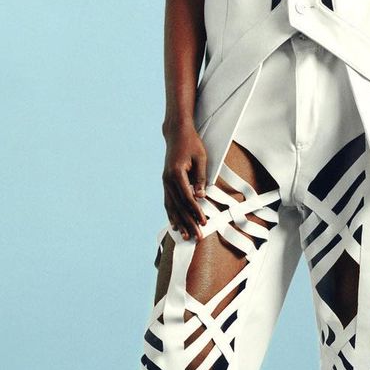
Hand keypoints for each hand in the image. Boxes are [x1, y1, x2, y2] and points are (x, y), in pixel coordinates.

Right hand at [163, 126, 209, 240]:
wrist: (176, 133)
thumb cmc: (191, 143)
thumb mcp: (201, 158)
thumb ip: (200, 177)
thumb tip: (200, 196)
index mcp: (176, 173)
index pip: (187, 198)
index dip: (195, 211)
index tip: (203, 222)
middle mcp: (167, 180)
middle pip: (179, 206)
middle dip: (188, 222)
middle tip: (197, 236)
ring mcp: (165, 182)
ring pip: (171, 206)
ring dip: (179, 222)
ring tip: (185, 236)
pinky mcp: (166, 182)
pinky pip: (168, 202)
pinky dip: (171, 214)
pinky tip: (175, 224)